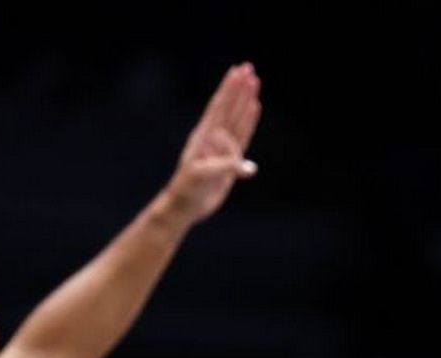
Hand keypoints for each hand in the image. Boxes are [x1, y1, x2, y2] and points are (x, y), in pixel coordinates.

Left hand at [162, 62, 263, 225]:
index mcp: (204, 136)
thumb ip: (225, 168)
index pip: (219, 107)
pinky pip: (243, 136)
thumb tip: (248, 167)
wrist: (185, 204)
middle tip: (249, 68)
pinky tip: (255, 108)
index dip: (229, 89)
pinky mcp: (231, 159)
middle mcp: (214, 137)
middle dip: (239, 88)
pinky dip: (249, 122)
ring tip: (254, 82)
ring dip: (245, 100)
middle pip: (230, 107)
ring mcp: (222, 147)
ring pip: (237, 118)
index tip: (238, 72)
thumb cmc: (188, 188)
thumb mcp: (203, 176)